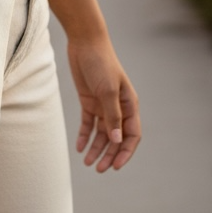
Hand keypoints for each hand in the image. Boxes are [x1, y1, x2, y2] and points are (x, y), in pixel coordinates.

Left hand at [67, 36, 140, 171]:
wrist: (85, 43)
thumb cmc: (101, 63)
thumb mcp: (108, 91)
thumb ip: (113, 116)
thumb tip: (117, 140)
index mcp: (130, 105)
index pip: (132, 135)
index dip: (125, 152)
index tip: (116, 166)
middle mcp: (118, 107)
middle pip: (116, 138)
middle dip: (109, 154)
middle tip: (99, 169)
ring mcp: (103, 105)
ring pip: (102, 134)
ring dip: (96, 149)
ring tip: (87, 163)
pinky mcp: (88, 102)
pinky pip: (88, 124)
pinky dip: (85, 136)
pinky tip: (79, 148)